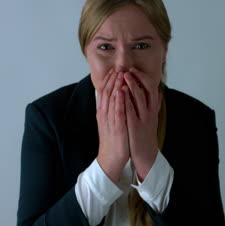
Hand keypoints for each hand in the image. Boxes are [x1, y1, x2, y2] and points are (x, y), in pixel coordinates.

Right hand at [96, 69, 129, 184]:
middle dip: (112, 79)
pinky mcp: (117, 127)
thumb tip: (115, 98)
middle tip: (118, 68)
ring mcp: (109, 120)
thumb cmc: (113, 140)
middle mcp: (104, 114)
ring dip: (115, 85)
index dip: (108, 80)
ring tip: (120, 74)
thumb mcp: (110, 122)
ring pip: (111, 99)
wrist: (110, 158)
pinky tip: (122, 91)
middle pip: (107, 93)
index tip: (114, 70)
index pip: (103, 92)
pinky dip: (119, 99)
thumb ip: (112, 109)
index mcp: (102, 112)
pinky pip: (117, 111)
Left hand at [123, 68, 162, 181]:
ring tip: (123, 76)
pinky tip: (120, 92)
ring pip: (139, 98)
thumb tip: (159, 92)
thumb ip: (155, 105)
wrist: (145, 154)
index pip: (151, 88)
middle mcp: (150, 112)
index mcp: (153, 109)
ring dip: (131, 85)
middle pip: (145, 90)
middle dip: (136, 78)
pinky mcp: (135, 126)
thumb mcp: (153, 118)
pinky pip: (130, 110)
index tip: (134, 70)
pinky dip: (126, 99)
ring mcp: (143, 119)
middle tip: (127, 69)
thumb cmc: (146, 134)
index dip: (143, 77)